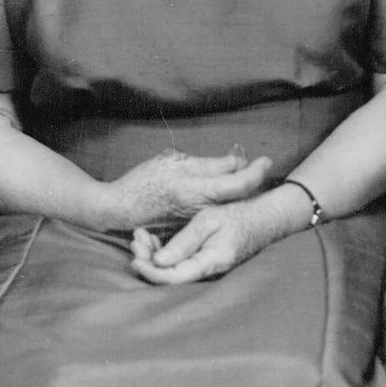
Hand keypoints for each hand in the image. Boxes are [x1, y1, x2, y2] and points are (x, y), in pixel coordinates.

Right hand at [102, 147, 273, 231]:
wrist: (118, 210)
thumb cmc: (143, 182)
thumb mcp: (175, 162)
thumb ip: (210, 165)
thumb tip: (238, 161)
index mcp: (199, 190)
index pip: (241, 183)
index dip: (257, 171)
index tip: (266, 160)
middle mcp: (204, 209)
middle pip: (240, 196)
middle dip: (252, 179)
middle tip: (258, 165)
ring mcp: (199, 220)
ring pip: (230, 203)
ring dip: (239, 189)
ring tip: (242, 173)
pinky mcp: (193, 226)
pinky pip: (217, 211)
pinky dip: (225, 199)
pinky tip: (224, 188)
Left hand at [130, 188, 297, 285]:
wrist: (262, 218)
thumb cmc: (238, 215)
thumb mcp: (208, 221)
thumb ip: (184, 242)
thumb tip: (159, 261)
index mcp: (210, 262)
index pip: (174, 278)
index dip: (151, 272)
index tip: (134, 259)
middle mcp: (207, 271)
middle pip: (169, 277)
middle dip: (148, 261)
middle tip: (136, 239)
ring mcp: (206, 268)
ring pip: (172, 271)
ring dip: (152, 255)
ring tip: (140, 236)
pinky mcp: (203, 262)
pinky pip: (179, 264)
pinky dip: (163, 253)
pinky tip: (154, 239)